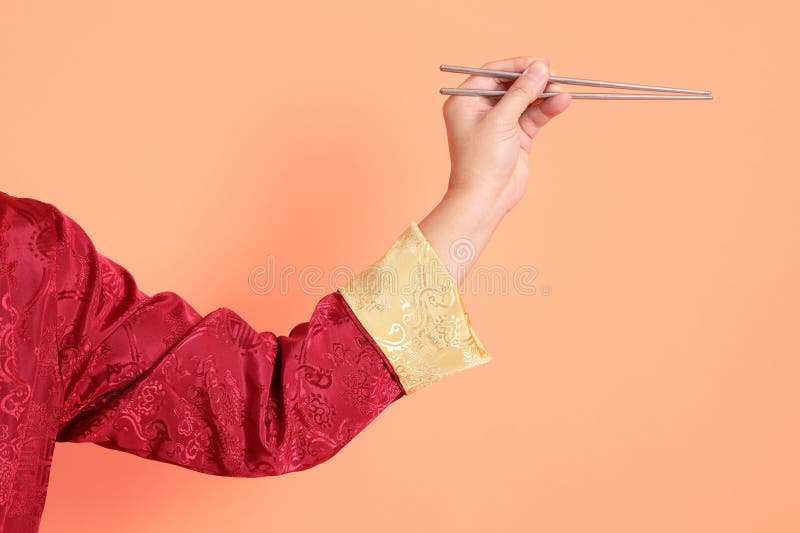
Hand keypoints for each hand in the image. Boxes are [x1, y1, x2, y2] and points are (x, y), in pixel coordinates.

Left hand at [419, 56, 571, 283]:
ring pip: (526, 100)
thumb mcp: (501, 121)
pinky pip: (533, 116)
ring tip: (562, 89)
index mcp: (465, 101)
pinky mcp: (516, 137)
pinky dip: (547, 109)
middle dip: (534, 80)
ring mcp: (500, 123)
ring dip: (544, 94)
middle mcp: (481, 109)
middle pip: (511, 85)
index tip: (538, 62)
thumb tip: (540, 68)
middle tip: (554, 74)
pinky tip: (562, 102)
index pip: (492, 73)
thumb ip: (522, 92)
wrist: (485, 199)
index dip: (516, 65)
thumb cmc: (481, 161)